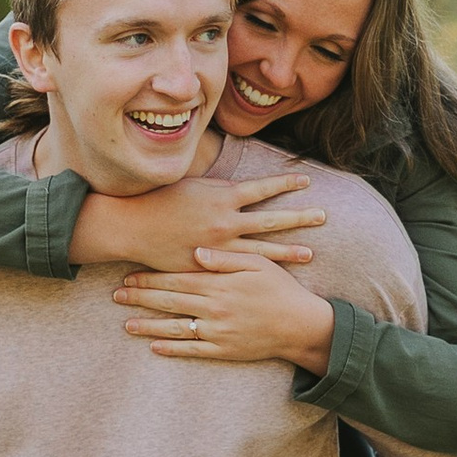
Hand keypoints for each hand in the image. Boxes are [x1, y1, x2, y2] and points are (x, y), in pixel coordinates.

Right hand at [69, 168, 324, 274]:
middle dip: (300, 219)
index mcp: (222, 195)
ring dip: (287, 252)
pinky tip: (271, 276)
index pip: (262, 188)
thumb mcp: (192, 183)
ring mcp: (218, 246)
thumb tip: (234, 180)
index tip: (306, 181)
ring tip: (310, 254)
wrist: (132, 224)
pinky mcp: (208, 265)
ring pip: (261, 250)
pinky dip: (257, 271)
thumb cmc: (158, 198)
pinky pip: (238, 269)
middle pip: (271, 220)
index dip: (286, 184)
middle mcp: (225, 221)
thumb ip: (216, 186)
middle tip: (325, 216)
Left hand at [114, 258, 337, 374]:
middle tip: (117, 296)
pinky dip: (172, 348)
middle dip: (141, 298)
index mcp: (218, 284)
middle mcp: (213, 307)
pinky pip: (192, 350)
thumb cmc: (281, 289)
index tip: (130, 276)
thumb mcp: (257, 264)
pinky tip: (154, 346)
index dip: (150, 277)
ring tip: (126, 324)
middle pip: (169, 301)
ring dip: (148, 326)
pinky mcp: (224, 350)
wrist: (300, 325)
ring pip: (174, 328)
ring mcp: (217, 330)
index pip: (176, 279)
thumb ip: (225, 258)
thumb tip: (196, 251)